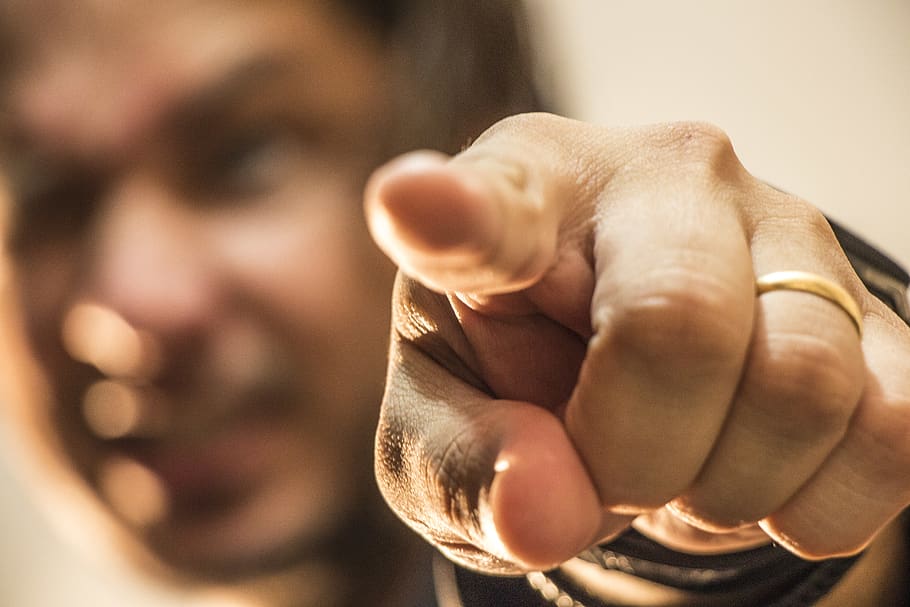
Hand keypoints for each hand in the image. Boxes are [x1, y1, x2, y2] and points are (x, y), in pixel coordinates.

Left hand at [363, 113, 909, 573]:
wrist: (632, 372)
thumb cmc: (514, 383)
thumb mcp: (444, 432)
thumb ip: (463, 469)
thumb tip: (543, 514)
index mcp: (520, 194)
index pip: (485, 204)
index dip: (450, 213)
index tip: (410, 208)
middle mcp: (659, 178)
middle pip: (675, 324)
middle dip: (635, 456)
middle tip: (610, 470)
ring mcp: (782, 224)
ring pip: (800, 384)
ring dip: (724, 486)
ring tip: (681, 468)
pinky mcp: (870, 299)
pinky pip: (891, 430)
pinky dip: (814, 503)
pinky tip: (757, 473)